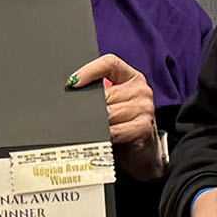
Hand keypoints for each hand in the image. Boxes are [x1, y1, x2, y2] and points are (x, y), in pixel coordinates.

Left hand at [69, 54, 162, 180]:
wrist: (141, 153)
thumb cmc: (122, 126)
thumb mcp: (112, 105)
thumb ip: (99, 95)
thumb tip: (71, 89)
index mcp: (131, 77)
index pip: (109, 63)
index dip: (89, 70)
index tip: (72, 82)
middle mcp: (141, 89)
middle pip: (107, 92)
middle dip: (89, 106)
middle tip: (74, 115)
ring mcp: (145, 107)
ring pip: (109, 112)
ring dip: (96, 123)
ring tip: (87, 129)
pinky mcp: (145, 126)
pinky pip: (116, 129)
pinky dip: (105, 135)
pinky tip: (101, 138)